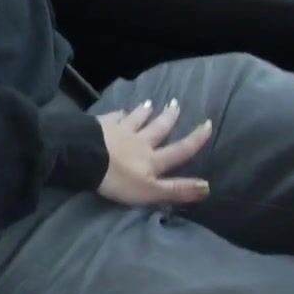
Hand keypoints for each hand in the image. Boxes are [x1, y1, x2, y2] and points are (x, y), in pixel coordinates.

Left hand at [96, 99, 212, 205]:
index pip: (179, 150)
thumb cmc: (118, 179)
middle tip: (176, 103)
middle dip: (168, 117)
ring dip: (144, 112)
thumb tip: (207, 186)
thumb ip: (176, 189)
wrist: (86, 158)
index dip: (195, 139)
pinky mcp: (100, 126)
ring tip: (150, 103)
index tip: (207, 124)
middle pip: (157, 128)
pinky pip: (113, 117)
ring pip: (135, 119)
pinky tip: (120, 110)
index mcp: (152, 159)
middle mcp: (139, 142)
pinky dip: (119, 113)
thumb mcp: (150, 191)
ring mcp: (119, 131)